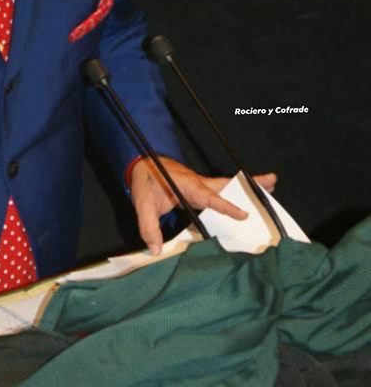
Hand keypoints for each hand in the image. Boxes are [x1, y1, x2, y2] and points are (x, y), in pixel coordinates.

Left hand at [130, 156, 276, 254]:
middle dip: (249, 184)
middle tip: (272, 181)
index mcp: (187, 184)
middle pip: (227, 184)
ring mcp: (200, 183)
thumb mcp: (142, 203)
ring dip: (247, 186)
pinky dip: (235, 193)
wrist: (140, 163)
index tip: (243, 215)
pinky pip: (220, 191)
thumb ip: (149, 226)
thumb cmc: (144, 180)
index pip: (209, 196)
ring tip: (270, 185)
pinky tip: (245, 199)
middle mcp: (198, 182)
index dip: (226, 206)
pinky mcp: (199, 187)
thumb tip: (156, 250)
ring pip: (226, 185)